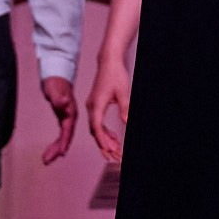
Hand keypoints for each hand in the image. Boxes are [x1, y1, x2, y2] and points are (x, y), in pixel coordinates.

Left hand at [39, 75, 77, 164]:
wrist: (56, 74)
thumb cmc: (55, 81)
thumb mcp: (55, 89)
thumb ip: (59, 98)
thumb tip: (63, 104)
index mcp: (71, 112)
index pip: (68, 130)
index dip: (64, 142)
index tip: (60, 153)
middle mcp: (70, 117)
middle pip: (66, 137)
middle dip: (57, 149)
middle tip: (47, 161)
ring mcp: (67, 118)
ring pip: (63, 138)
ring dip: (55, 149)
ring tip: (45, 160)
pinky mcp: (62, 118)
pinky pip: (60, 134)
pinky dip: (55, 143)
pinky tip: (50, 150)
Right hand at [85, 48, 131, 162]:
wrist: (109, 61)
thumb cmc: (115, 74)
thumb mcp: (123, 91)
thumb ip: (125, 107)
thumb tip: (126, 121)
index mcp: (96, 104)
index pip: (97, 127)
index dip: (103, 141)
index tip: (110, 151)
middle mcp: (92, 107)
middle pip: (96, 131)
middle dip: (105, 146)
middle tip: (115, 157)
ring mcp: (93, 106)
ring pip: (97, 128)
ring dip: (106, 140)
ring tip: (116, 150)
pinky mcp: (96, 105)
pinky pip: (99, 122)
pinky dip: (105, 132)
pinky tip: (114, 138)